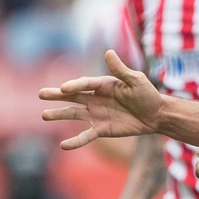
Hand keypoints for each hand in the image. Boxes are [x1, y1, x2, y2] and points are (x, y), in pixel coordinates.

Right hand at [39, 50, 163, 149]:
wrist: (156, 115)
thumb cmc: (147, 94)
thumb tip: (108, 52)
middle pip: (72, 96)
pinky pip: (86, 136)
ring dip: (59, 115)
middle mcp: (95, 98)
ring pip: (74, 114)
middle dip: (57, 95)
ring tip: (44, 115)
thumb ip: (121, 69)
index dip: (74, 86)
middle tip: (41, 94)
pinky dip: (75, 141)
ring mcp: (96, 114)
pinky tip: (63, 146)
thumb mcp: (136, 80)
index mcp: (102, 84)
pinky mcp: (102, 129)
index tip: (63, 88)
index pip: (84, 84)